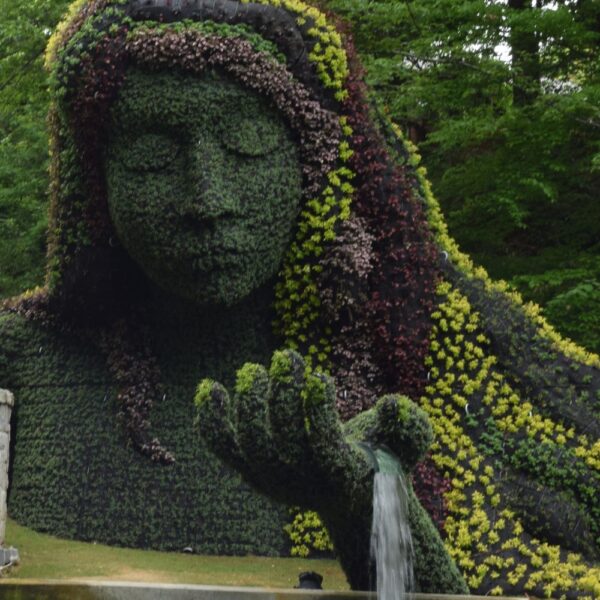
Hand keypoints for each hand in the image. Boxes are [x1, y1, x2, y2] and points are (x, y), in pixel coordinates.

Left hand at [195, 349, 465, 592]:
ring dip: (249, 403)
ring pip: (251, 445)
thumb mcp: (407, 442)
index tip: (319, 377)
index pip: (324, 448)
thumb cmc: (381, 458)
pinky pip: (225, 448)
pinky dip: (213, 420)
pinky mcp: (252, 470)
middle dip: (280, 398)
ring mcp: (273, 480)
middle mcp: (303, 483)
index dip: (317, 412)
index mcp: (343, 474)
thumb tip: (391, 405)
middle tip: (285, 359)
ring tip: (254, 369)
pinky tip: (210, 389)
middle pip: (280, 445)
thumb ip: (409, 426)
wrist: (350, 494)